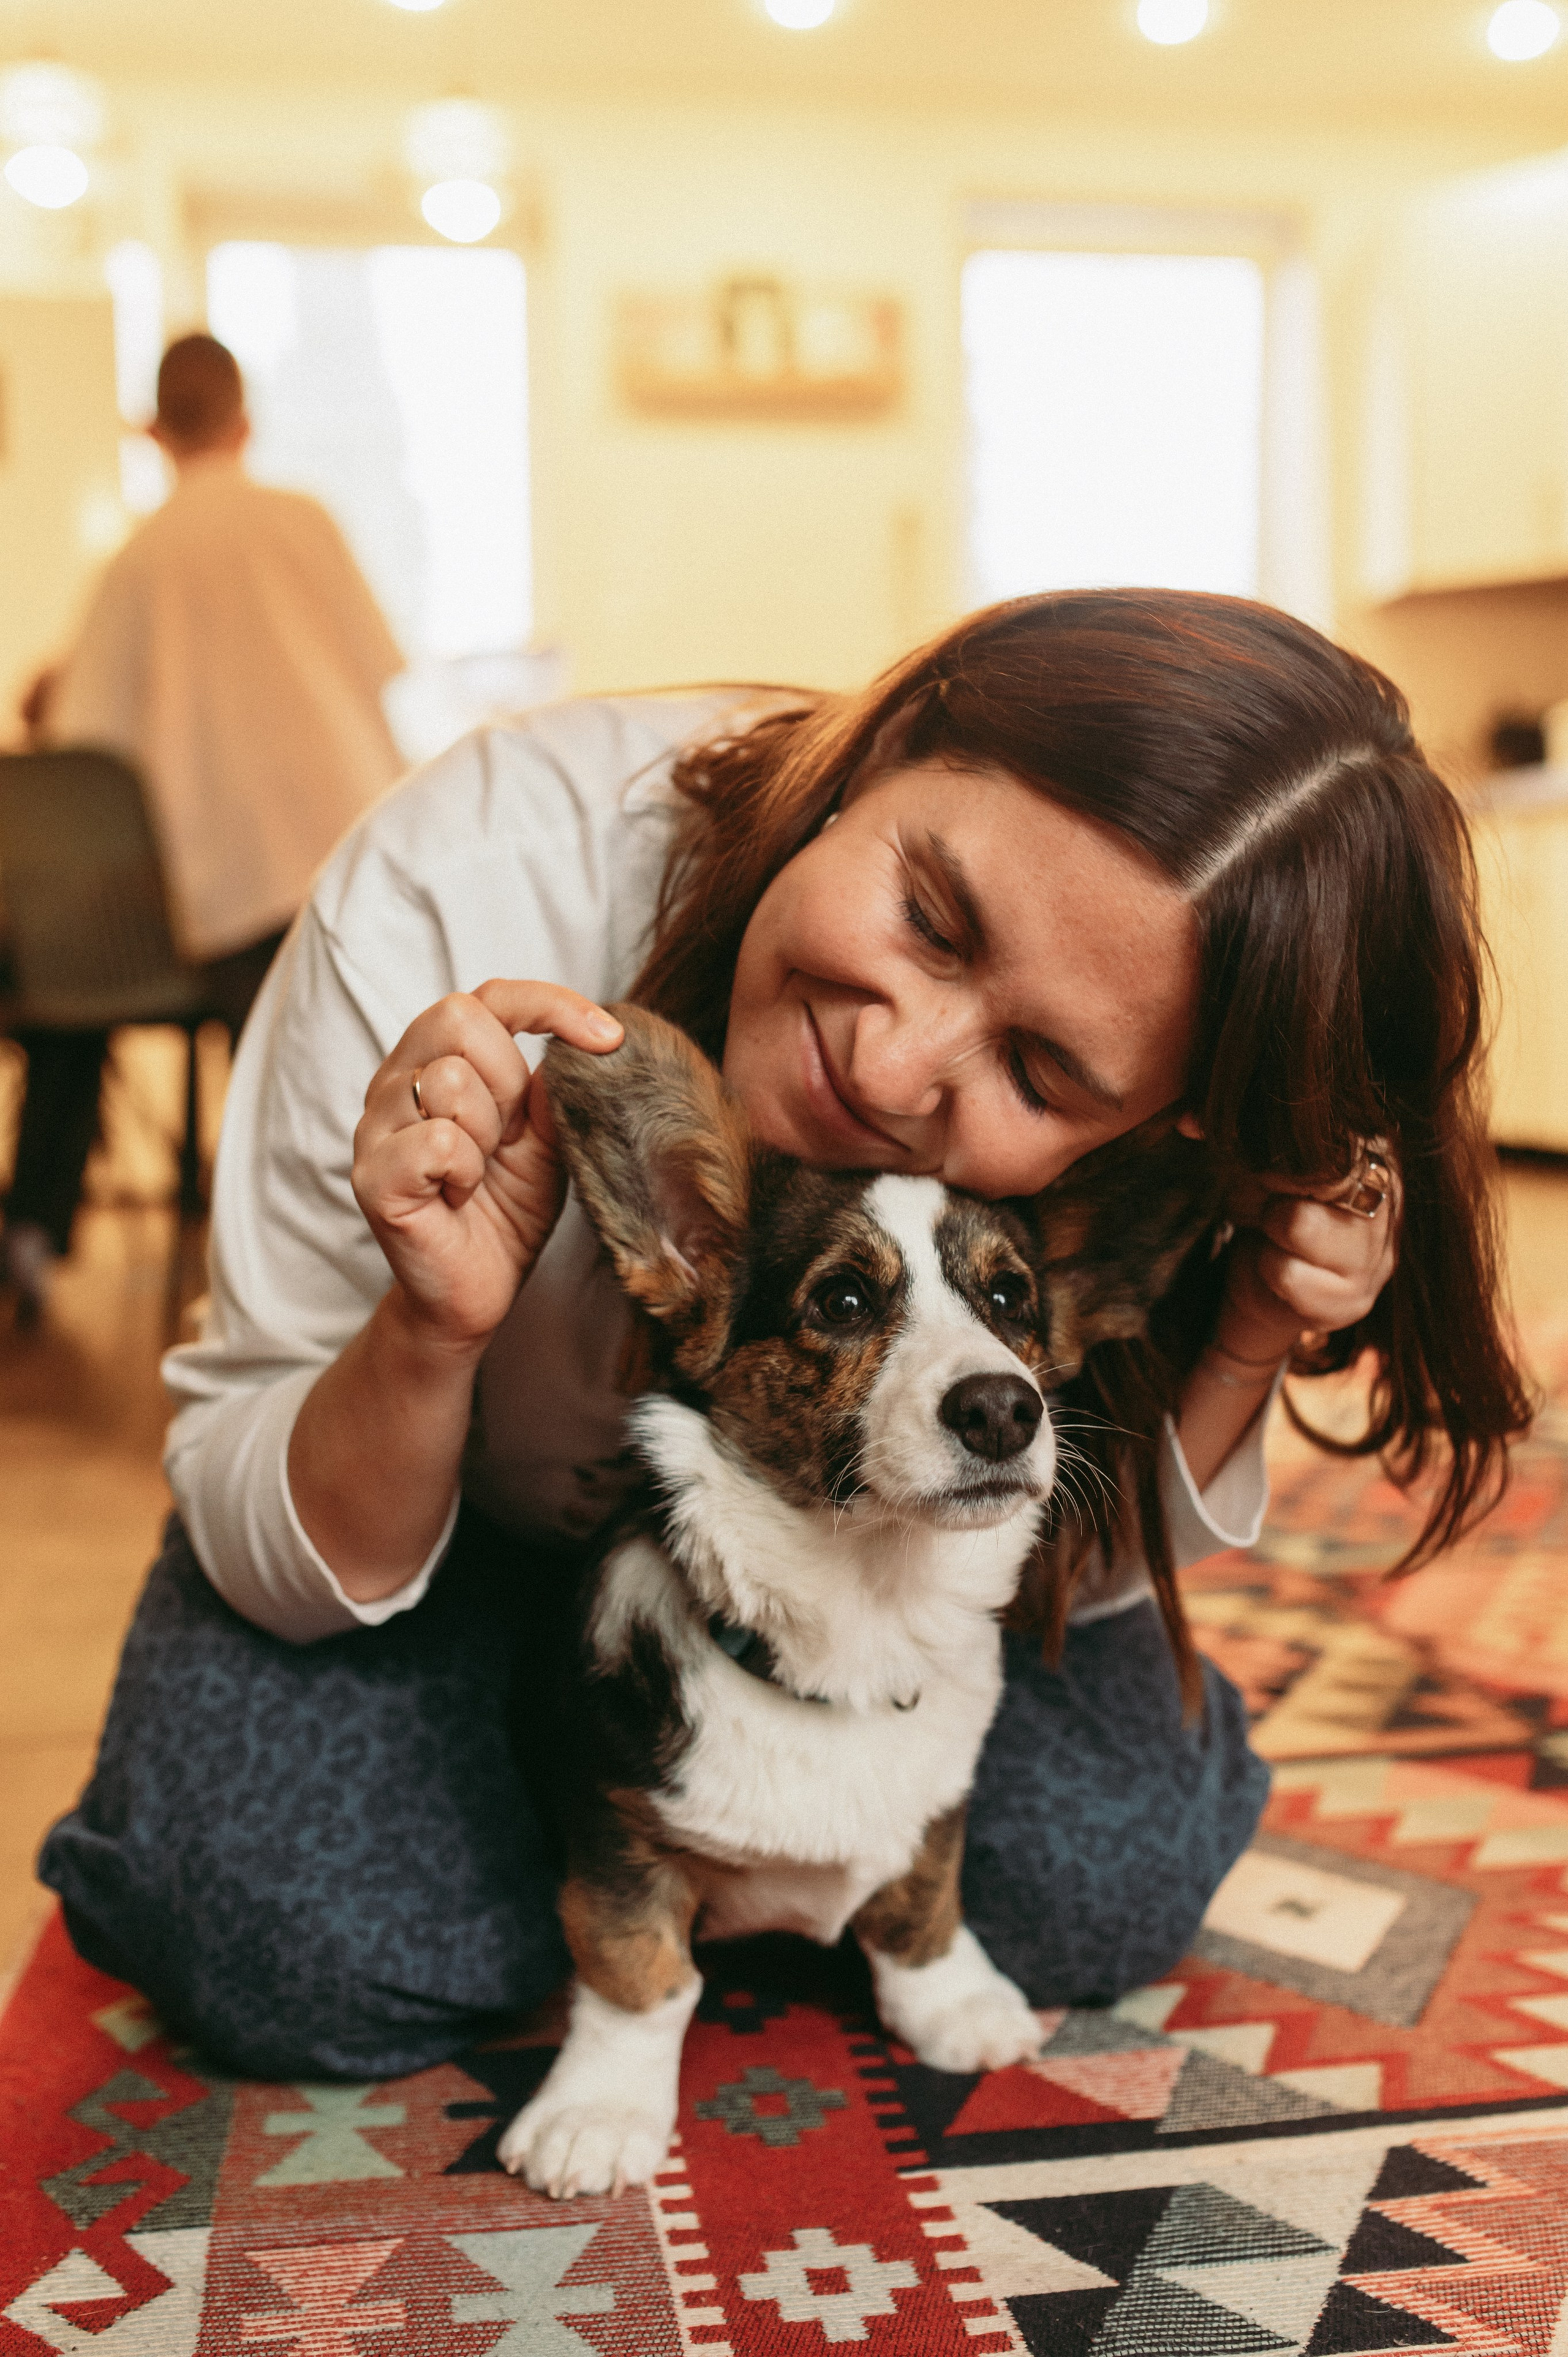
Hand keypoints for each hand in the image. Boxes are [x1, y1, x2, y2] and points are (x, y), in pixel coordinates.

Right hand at [351, 980, 623, 1351]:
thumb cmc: (507, 1210)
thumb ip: (545, 1086)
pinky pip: (437, 1140)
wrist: (477, 1292)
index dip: (551, 1004)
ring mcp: (375, 1126)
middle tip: (507, 1139)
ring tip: (478, 1175)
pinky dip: (465, 1170)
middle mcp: (394, 1081)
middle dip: (506, 1081)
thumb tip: (571, 1041)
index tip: (608, 1038)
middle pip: (459, 1018)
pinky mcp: (372, 1175)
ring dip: (487, 1135)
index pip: (488, 996)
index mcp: (436, 1060)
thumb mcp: (544, 1138)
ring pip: (449, 1079)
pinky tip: (458, 1197)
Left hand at [1213, 1146, 1400, 1367]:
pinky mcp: (1351, 1302)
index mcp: (1376, 1152)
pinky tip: (1275, 1265)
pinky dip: (1266, 1267)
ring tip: (1269, 1231)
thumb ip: (1235, 1130)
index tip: (1257, 1163)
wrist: (1270, 1283)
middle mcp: (1387, 1203)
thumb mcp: (1255, 1158)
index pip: (1334, 1134)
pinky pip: (1286, 1273)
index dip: (1279, 1148)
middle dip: (1266, 1183)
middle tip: (1258, 1199)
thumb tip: (1189, 1120)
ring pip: (1295, 1223)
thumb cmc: (1269, 1206)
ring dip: (1265, 1227)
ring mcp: (1375, 1258)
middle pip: (1317, 1174)